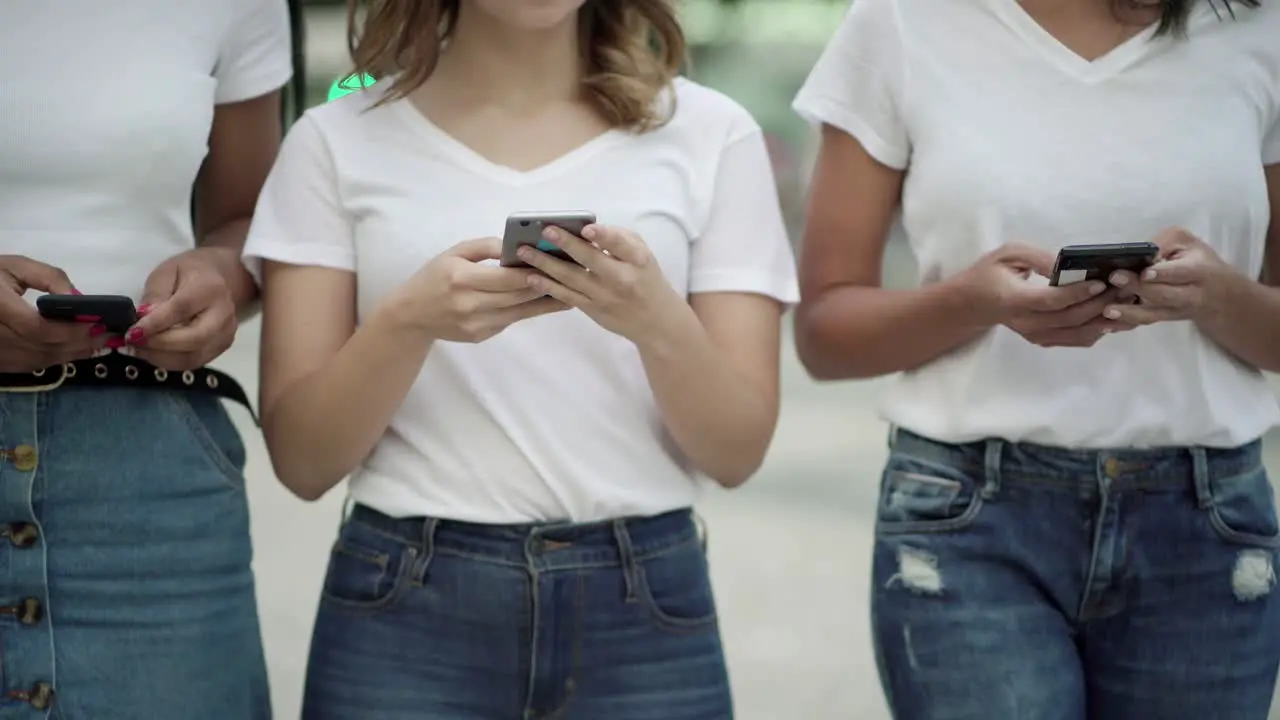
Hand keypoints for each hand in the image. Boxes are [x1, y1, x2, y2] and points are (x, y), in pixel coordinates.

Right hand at [0, 256, 103, 371]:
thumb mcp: (17, 266)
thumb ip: (49, 278)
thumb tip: (78, 298)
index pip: (36, 327)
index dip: (70, 330)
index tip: (99, 324)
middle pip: (42, 346)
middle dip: (79, 342)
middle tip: (108, 336)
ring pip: (39, 359)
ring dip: (72, 353)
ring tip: (99, 343)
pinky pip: (31, 364)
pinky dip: (57, 358)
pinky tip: (76, 349)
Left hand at [127, 248, 237, 370]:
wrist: (219, 279)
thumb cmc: (188, 273)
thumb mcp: (166, 272)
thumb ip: (155, 294)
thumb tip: (144, 319)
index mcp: (210, 288)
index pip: (182, 309)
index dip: (155, 324)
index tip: (132, 332)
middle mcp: (224, 313)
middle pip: (194, 339)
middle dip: (160, 345)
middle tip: (134, 342)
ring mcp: (226, 333)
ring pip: (193, 357)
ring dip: (161, 357)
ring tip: (139, 349)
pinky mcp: (222, 347)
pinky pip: (194, 362)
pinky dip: (170, 362)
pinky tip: (154, 353)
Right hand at [386, 237, 566, 342]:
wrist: (412, 315)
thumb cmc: (434, 277)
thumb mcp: (454, 252)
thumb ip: (485, 247)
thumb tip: (515, 246)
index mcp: (462, 279)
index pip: (507, 277)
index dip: (533, 271)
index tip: (556, 262)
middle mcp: (470, 304)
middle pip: (519, 296)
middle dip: (547, 286)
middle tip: (572, 277)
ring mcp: (476, 324)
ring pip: (520, 312)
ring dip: (546, 303)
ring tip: (570, 293)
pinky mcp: (480, 336)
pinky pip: (509, 320)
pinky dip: (527, 310)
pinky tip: (545, 303)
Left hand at [516, 224, 685, 345]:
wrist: (654, 321)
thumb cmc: (645, 278)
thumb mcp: (642, 254)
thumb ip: (618, 239)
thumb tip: (585, 230)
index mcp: (638, 260)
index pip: (621, 245)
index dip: (604, 236)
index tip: (586, 227)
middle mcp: (621, 279)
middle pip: (591, 260)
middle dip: (566, 245)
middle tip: (544, 231)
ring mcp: (604, 297)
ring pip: (572, 279)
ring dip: (546, 264)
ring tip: (524, 252)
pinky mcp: (592, 310)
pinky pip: (567, 297)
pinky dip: (548, 286)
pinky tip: (531, 277)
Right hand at [958, 244, 1132, 347]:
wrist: (973, 304)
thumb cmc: (990, 273)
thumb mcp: (1009, 254)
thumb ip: (1039, 258)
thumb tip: (1069, 264)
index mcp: (1015, 300)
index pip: (1052, 301)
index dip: (1079, 293)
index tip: (1101, 281)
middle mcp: (1026, 323)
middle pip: (1071, 319)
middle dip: (1101, 304)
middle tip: (1124, 287)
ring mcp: (1036, 335)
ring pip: (1078, 333)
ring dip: (1106, 319)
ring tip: (1126, 301)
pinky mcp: (1044, 340)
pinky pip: (1077, 340)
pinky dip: (1099, 329)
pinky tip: (1113, 314)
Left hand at [1102, 228, 1234, 325]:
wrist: (1218, 295)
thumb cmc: (1198, 260)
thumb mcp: (1188, 243)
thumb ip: (1165, 243)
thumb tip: (1141, 253)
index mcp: (1198, 271)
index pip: (1180, 273)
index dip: (1163, 274)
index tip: (1145, 273)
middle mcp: (1188, 295)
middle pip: (1163, 295)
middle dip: (1139, 288)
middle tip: (1115, 278)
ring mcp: (1174, 310)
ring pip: (1152, 315)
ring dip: (1128, 314)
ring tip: (1107, 310)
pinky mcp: (1162, 318)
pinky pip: (1143, 323)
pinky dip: (1124, 326)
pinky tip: (1106, 325)